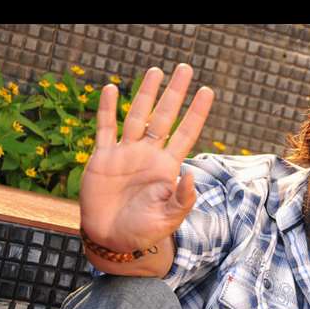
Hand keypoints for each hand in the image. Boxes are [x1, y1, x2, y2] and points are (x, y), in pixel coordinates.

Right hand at [79, 64, 213, 252]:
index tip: (207, 91)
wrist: (112, 240)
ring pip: (136, 116)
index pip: (186, 133)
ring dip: (145, 93)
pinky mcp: (102, 159)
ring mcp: (125, 155)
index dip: (196, 113)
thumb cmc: (144, 232)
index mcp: (167, 167)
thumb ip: (182, 199)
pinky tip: (113, 90)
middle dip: (174, 93)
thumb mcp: (169, 219)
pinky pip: (105, 129)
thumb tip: (192, 175)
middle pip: (164, 117)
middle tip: (185, 68)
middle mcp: (148, 155)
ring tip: (155, 70)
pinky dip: (107, 110)